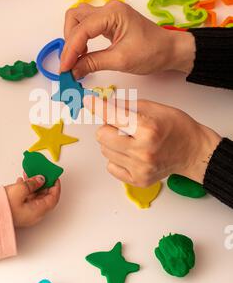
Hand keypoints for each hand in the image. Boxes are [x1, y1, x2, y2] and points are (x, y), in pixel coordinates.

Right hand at [5, 175, 60, 227]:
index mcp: (38, 211)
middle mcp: (34, 214)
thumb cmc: (3, 205)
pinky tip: (21, 181)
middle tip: (43, 173)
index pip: (53, 198)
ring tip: (30, 174)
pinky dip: (27, 189)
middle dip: (44, 184)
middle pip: (45, 197)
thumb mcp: (20, 189)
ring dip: (34, 185)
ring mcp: (26, 213)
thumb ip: (33, 183)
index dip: (55, 187)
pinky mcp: (18, 211)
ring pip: (35, 197)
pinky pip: (27, 199)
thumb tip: (41, 179)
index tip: (54, 177)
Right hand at [61, 0, 195, 77]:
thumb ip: (93, 63)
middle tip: (69, 63)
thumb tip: (72, 71)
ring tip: (76, 59)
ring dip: (73, 38)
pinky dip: (80, 39)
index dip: (70, 49)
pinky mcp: (108, 22)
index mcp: (114, 13)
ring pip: (78, 20)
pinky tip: (82, 54)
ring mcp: (108, 14)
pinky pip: (87, 26)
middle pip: (75, 18)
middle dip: (69, 41)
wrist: (170, 50)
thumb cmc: (152, 52)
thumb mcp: (121, 61)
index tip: (65, 68)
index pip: (82, 29)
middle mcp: (109, 8)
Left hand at [84, 95, 220, 186]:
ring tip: (130, 140)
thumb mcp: (154, 108)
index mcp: (147, 128)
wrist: (193, 151)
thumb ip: (126, 106)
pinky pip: (111, 167)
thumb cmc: (176, 127)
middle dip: (108, 127)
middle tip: (121, 126)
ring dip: (112, 143)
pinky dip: (116, 158)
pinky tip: (131, 153)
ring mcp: (140, 168)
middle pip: (102, 136)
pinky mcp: (138, 180)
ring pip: (104, 151)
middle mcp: (143, 150)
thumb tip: (104, 103)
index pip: (112, 116)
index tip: (89, 102)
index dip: (98, 107)